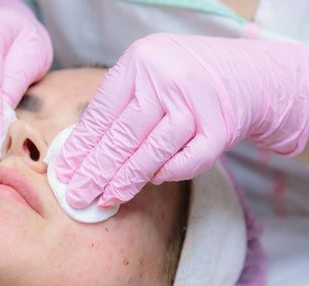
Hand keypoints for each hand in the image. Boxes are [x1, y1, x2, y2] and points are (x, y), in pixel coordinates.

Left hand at [55, 33, 308, 207]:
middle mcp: (166, 78)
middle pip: (122, 136)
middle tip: (76, 196)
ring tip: (104, 200)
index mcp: (139, 62)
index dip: (80, 148)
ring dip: (125, 181)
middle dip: (95, 172)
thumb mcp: (147, 77)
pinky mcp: (222, 125)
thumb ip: (119, 108)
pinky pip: (188, 160)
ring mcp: (197, 101)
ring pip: (152, 151)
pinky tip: (150, 183)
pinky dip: (168, 174)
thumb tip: (82, 154)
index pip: (101, 114)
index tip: (64, 173)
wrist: (244, 73)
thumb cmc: (183, 79)